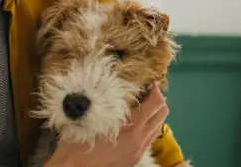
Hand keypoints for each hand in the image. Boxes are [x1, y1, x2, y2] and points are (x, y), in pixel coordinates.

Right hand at [46, 87, 169, 166]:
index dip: (154, 90)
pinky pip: (149, 138)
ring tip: (140, 108)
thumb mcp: (91, 118)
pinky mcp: (136, 157)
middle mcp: (139, 139)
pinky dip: (147, 128)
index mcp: (130, 127)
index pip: (155, 103)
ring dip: (153, 115)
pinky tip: (133, 124)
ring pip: (157, 127)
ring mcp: (140, 150)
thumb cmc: (78, 142)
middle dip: (157, 100)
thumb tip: (114, 88)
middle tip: (145, 93)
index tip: (146, 83)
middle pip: (162, 113)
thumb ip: (107, 106)